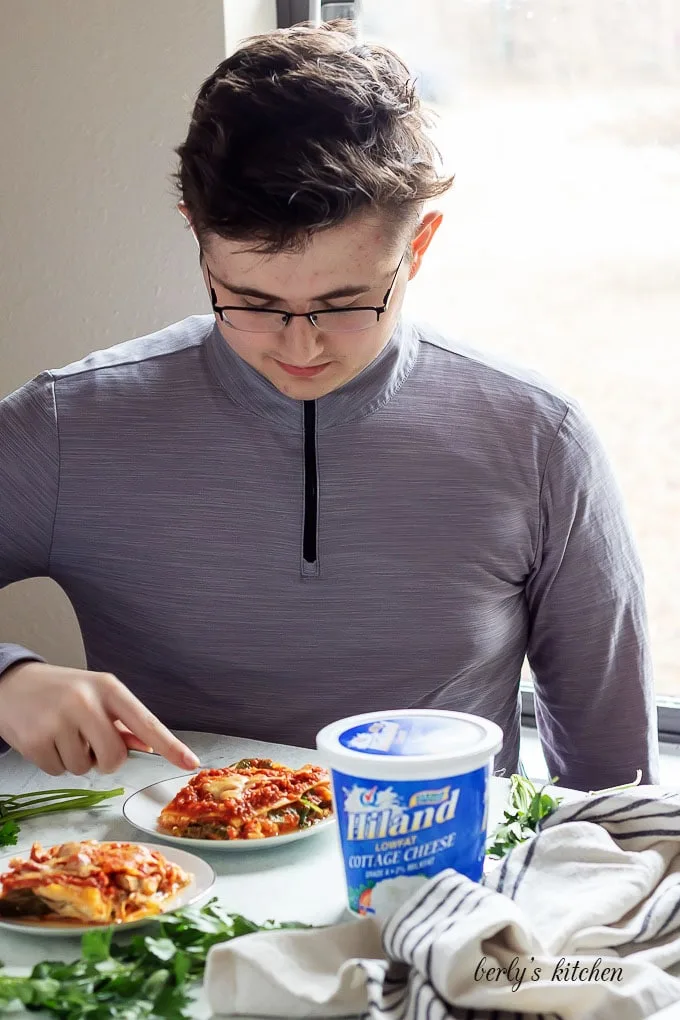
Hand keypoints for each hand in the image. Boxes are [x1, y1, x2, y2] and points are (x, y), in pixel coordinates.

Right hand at [0, 662, 199, 775]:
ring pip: (85, 768)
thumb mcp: (96, 695)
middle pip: (115, 756)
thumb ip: (123, 722)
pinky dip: (55, 762)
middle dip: (107, 760)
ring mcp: (58, 721)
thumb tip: (149, 746)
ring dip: (77, 760)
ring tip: (63, 733)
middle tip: (92, 744)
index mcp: (108, 688)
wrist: (12, 684)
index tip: (190, 762)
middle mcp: (85, 701)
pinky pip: (58, 772)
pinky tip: (46, 739)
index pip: (145, 721)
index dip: (170, 745)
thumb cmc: (62, 690)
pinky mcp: (34, 740)